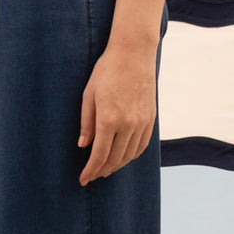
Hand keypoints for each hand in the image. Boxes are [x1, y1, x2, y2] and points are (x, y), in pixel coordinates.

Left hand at [76, 41, 158, 185]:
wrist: (134, 53)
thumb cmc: (107, 70)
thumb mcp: (89, 94)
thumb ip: (86, 122)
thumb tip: (84, 146)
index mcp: (109, 118)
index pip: (99, 155)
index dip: (90, 170)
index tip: (83, 179)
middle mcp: (127, 124)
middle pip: (114, 159)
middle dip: (101, 170)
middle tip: (92, 176)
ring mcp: (141, 122)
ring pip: (128, 155)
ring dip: (116, 166)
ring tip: (105, 169)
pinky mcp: (151, 119)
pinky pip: (141, 146)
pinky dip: (131, 156)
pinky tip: (123, 158)